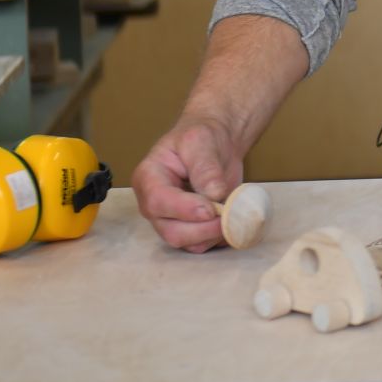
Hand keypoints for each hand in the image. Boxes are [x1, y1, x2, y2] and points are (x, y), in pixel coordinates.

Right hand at [133, 116, 243, 252]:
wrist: (216, 143)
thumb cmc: (202, 137)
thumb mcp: (201, 141)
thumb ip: (206, 167)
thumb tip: (214, 194)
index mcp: (148, 178)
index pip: (158, 202)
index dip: (184, 209)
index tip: (211, 208)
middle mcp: (154, 205)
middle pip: (171, 231)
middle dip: (203, 229)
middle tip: (228, 215)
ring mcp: (171, 220)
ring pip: (188, 243)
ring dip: (213, 235)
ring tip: (232, 213)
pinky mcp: (190, 229)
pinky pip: (203, 244)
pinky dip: (219, 238)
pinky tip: (232, 219)